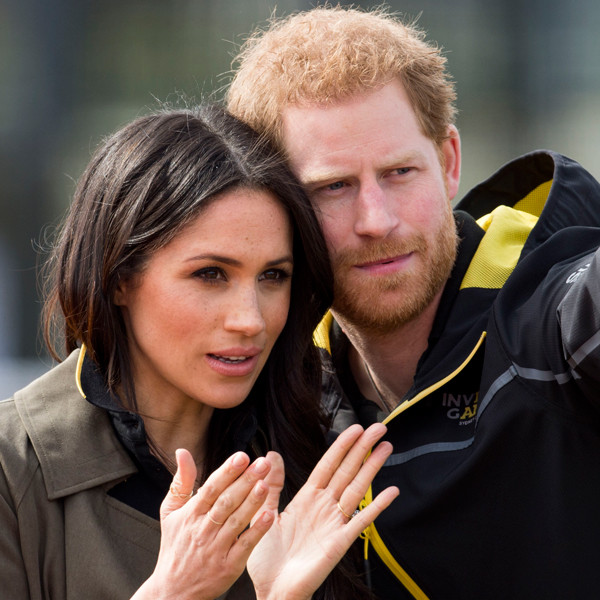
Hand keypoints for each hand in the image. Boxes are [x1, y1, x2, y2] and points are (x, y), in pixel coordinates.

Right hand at [132, 449, 275, 599]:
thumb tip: (182, 452)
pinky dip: (256, 531)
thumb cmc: (175, 546)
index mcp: (191, 514)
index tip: (242, 456)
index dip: (227, 472)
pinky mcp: (228, 566)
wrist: (172, 592)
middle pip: (226, 501)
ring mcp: (216, 548)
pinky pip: (244, 546)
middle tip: (262, 463)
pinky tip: (268, 516)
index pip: (211, 488)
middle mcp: (203, 530)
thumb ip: (181, 481)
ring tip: (265, 483)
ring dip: (252, 502)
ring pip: (236, 521)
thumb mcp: (170, 512)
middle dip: (245, 481)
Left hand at [247, 423, 398, 599]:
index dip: (342, 446)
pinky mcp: (340, 542)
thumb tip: (271, 455)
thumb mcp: (265, 512)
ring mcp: (334, 523)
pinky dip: (377, 506)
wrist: (272, 591)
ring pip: (357, 488)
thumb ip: (272, 484)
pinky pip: (361, 520)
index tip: (354, 429)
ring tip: (386, 447)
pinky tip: (391, 491)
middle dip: (362, 448)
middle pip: (347, 471)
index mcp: (307, 498)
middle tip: (379, 428)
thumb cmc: (268, 558)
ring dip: (372, 467)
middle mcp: (324, 506)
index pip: (328, 465)